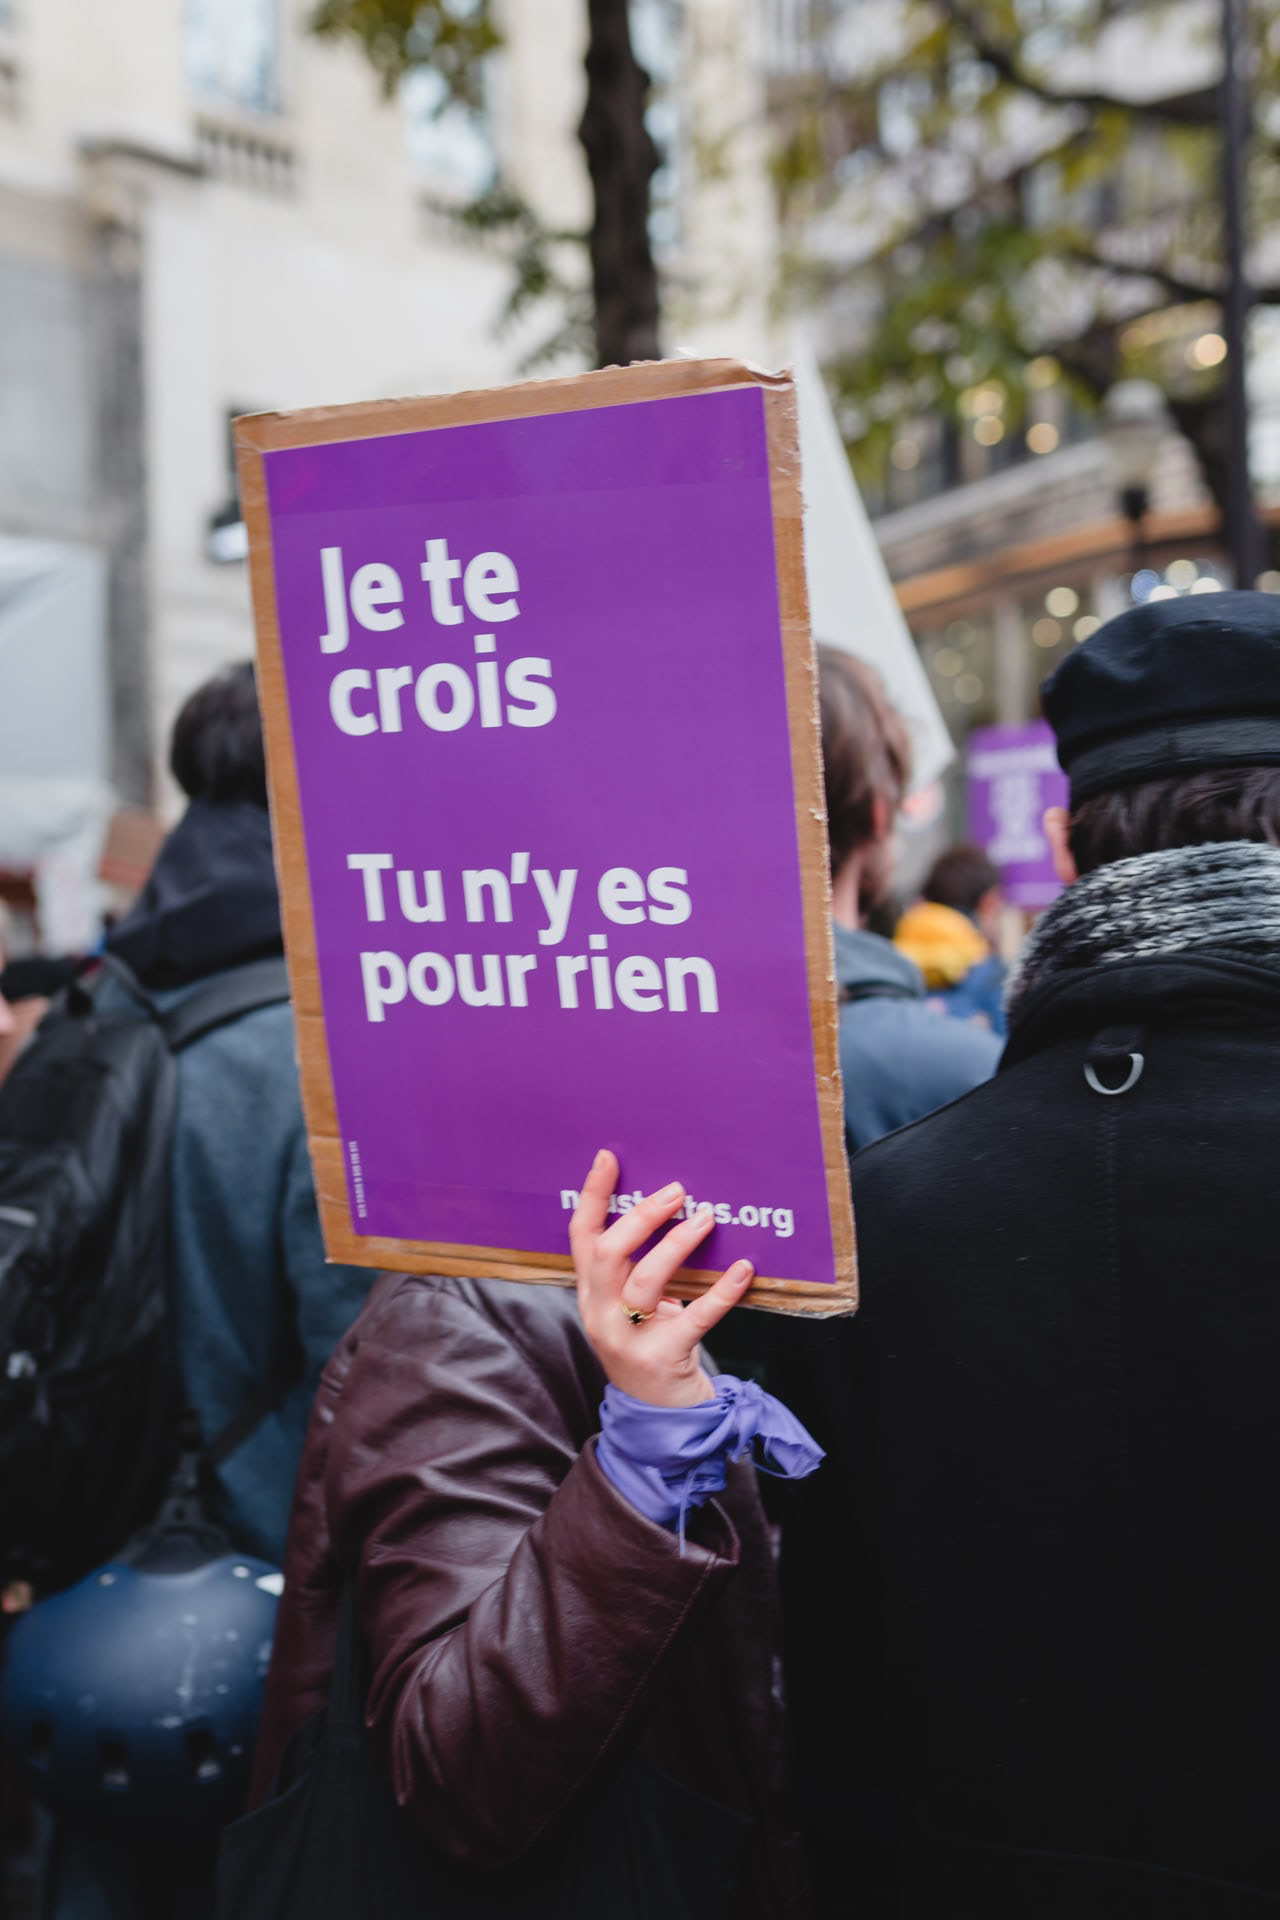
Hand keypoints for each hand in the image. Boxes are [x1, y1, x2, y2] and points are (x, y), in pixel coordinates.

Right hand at [570, 1149, 753, 1406]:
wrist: (661, 1417)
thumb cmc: (652, 1347)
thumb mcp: (630, 1307)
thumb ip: (637, 1267)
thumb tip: (671, 1209)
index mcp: (590, 1294)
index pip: (580, 1237)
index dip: (593, 1196)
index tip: (608, 1158)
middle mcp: (600, 1313)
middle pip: (608, 1254)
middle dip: (641, 1217)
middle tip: (676, 1191)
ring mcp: (627, 1338)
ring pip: (645, 1281)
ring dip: (676, 1244)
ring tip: (706, 1218)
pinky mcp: (662, 1358)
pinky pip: (694, 1318)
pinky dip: (721, 1291)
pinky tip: (743, 1269)